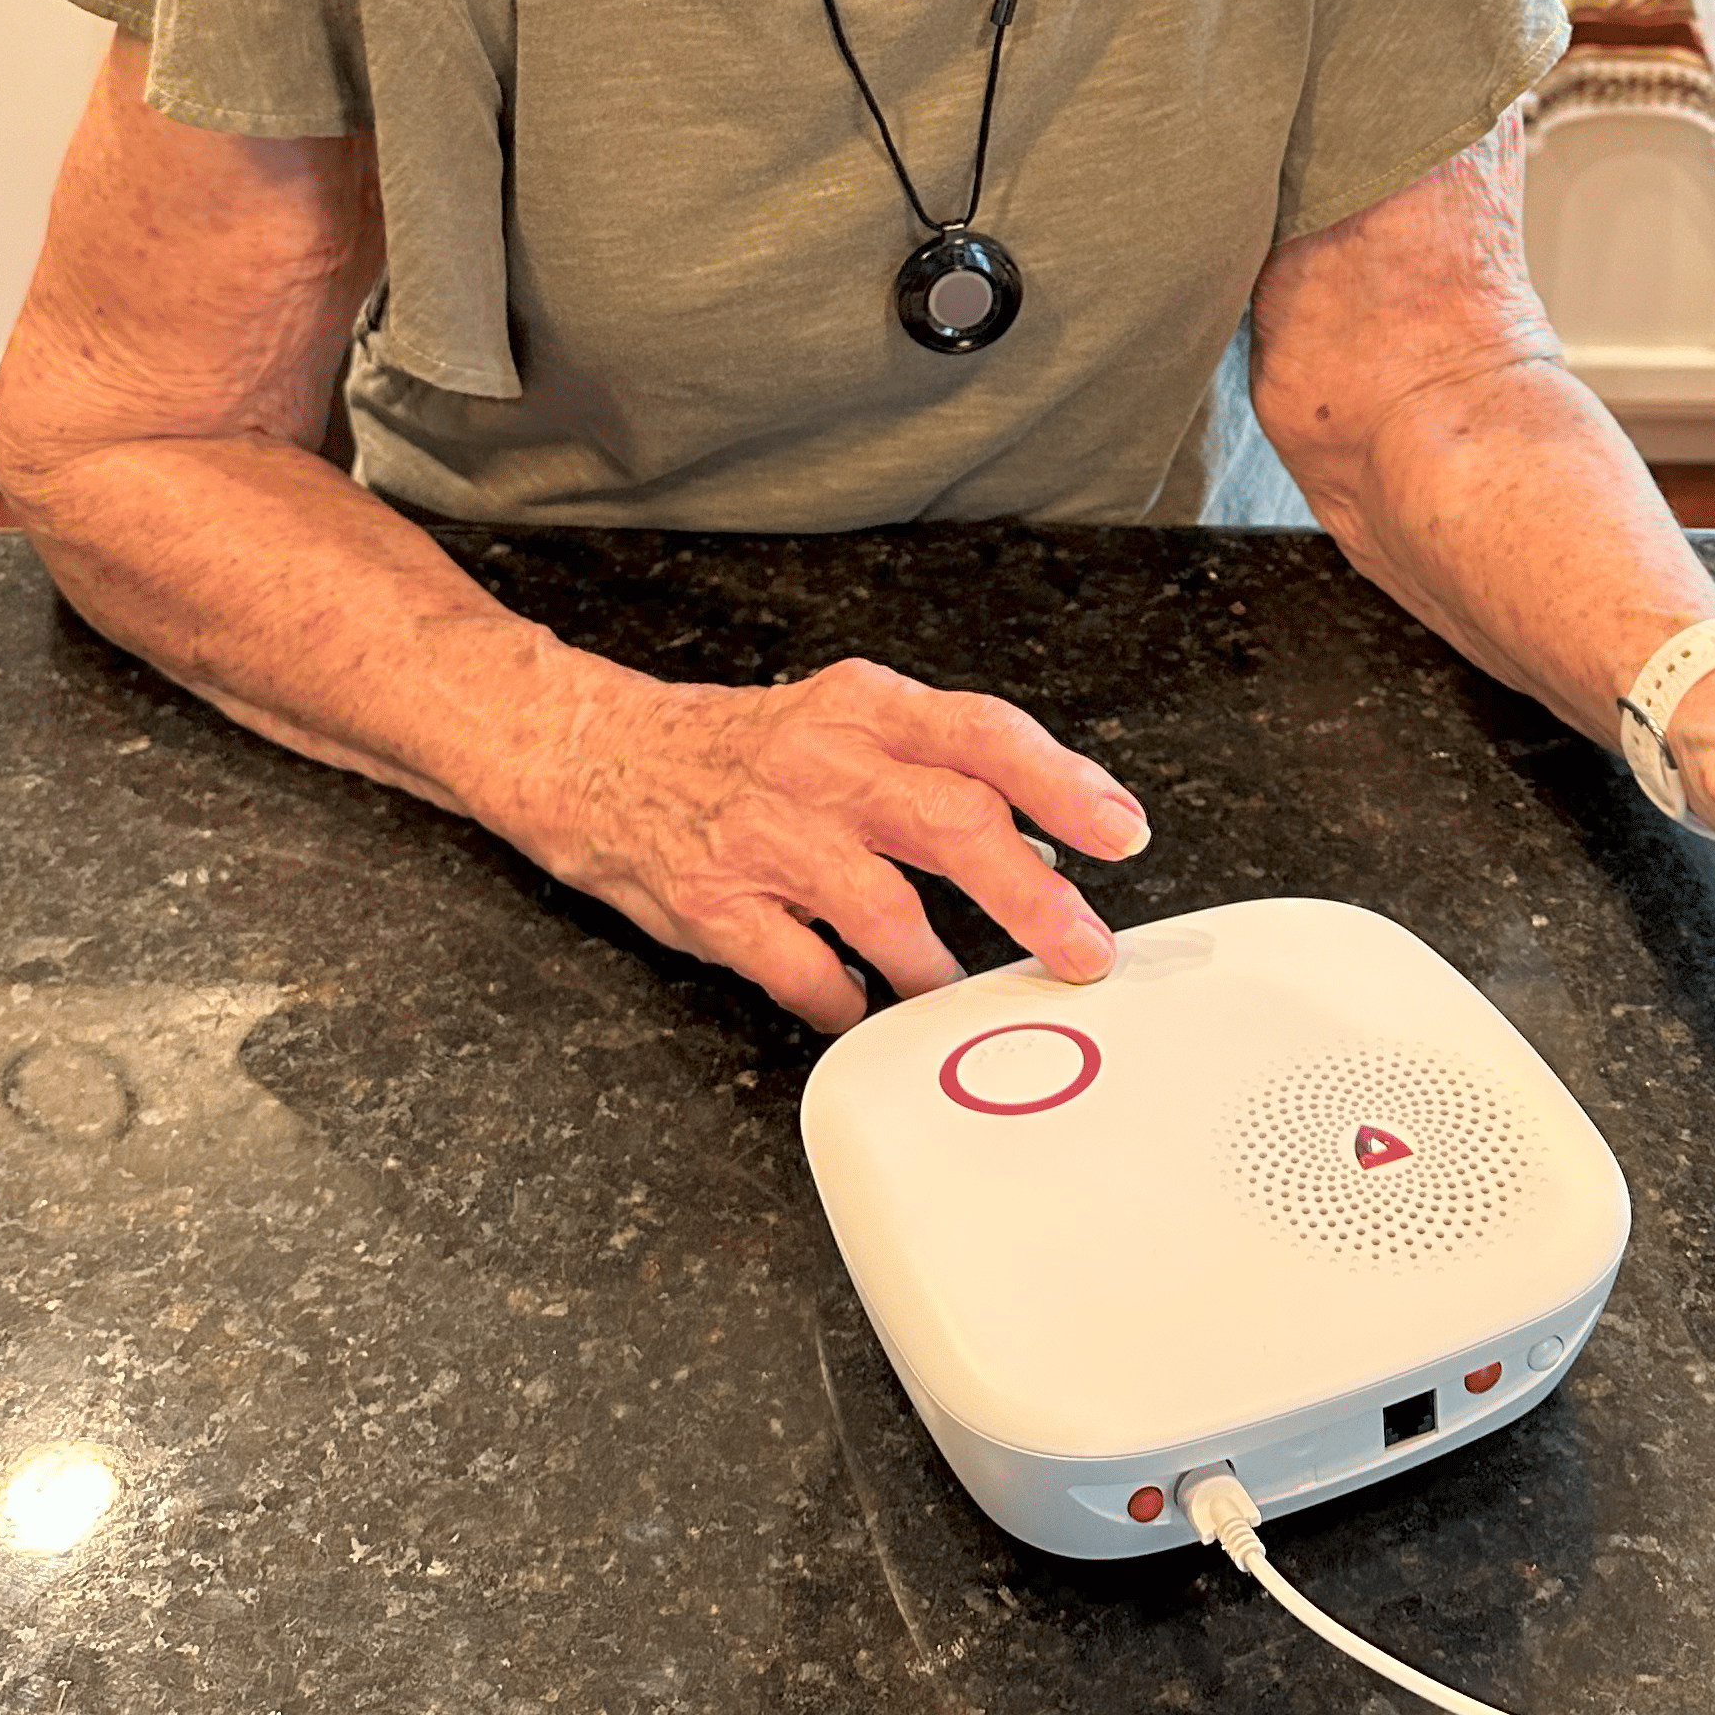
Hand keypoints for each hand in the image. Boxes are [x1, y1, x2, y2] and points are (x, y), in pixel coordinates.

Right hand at [504, 648, 1147, 1032]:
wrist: (594, 755)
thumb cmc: (737, 750)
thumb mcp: (842, 728)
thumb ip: (938, 775)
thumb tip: (1044, 841)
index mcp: (863, 710)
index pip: (984, 735)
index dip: (1062, 784)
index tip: (1121, 832)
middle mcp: (819, 763)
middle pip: (950, 821)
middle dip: (1032, 896)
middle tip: (1083, 950)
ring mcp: (764, 834)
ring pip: (880, 905)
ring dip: (935, 965)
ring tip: (955, 992)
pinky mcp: (713, 900)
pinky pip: (798, 968)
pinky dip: (841, 998)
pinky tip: (855, 1004)